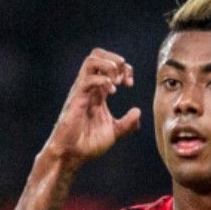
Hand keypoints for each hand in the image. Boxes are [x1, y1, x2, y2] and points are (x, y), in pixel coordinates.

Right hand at [42, 49, 142, 167]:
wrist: (72, 155)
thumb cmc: (88, 144)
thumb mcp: (114, 133)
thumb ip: (127, 123)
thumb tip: (138, 112)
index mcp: (97, 92)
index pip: (108, 65)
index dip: (123, 69)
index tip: (130, 84)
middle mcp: (89, 87)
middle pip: (97, 54)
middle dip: (115, 60)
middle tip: (123, 79)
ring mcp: (81, 91)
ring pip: (91, 61)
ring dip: (108, 66)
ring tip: (116, 82)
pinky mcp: (76, 99)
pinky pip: (87, 79)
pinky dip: (102, 81)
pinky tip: (111, 92)